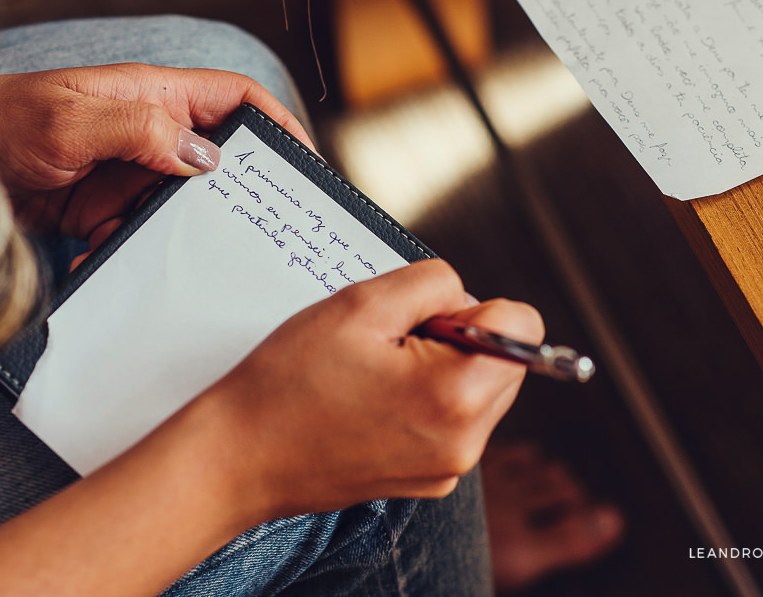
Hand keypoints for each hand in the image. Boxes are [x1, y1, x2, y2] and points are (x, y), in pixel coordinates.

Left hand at [0, 63, 311, 245]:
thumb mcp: (71, 121)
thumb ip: (141, 130)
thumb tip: (207, 158)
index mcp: (151, 95)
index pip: (233, 98)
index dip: (274, 122)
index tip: (301, 161)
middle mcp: (147, 131)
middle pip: (217, 156)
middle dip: (237, 191)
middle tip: (261, 229)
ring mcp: (126, 172)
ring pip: (181, 204)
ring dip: (180, 232)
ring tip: (183, 258)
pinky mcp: (102, 208)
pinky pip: (138, 233)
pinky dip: (132, 251)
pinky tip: (107, 258)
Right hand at [188, 259, 543, 519]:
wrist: (239, 456)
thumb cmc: (289, 382)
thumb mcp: (362, 303)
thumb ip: (436, 283)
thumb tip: (469, 298)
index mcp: (457, 396)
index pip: (524, 325)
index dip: (471, 304)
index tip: (421, 319)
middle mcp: (466, 442)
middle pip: (503, 357)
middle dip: (456, 336)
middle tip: (388, 344)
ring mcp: (448, 468)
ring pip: (477, 387)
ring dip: (440, 367)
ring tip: (374, 372)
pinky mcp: (428, 479)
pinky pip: (451, 419)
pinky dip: (423, 400)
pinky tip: (369, 399)